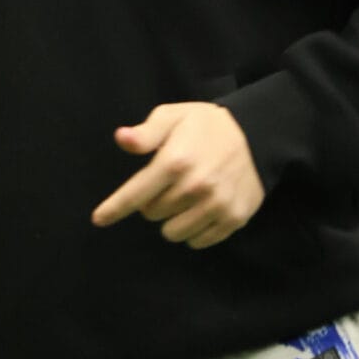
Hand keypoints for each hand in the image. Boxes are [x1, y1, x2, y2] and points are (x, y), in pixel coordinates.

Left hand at [91, 101, 265, 250]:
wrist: (258, 134)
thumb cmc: (207, 125)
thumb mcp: (174, 116)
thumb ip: (146, 133)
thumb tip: (121, 139)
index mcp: (175, 162)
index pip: (135, 195)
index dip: (114, 208)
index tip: (99, 219)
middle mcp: (195, 187)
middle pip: (152, 214)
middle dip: (152, 203)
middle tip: (166, 186)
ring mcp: (216, 206)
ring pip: (173, 233)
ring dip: (171, 220)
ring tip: (182, 200)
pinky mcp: (233, 219)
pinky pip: (199, 241)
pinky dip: (194, 231)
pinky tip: (199, 212)